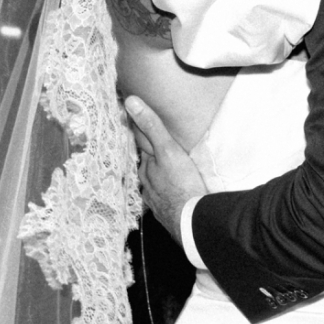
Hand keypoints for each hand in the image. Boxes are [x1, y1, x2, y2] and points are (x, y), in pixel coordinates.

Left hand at [125, 95, 206, 237]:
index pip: (143, 149)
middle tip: (161, 151)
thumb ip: (151, 126)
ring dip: (161, 180)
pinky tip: (176, 195)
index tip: (145, 130)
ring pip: (157, 186)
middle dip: (153, 161)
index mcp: (146, 169)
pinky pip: (167, 202)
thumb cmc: (181, 183)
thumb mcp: (168, 149)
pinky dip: (169, 196)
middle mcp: (147, 187)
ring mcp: (157, 203)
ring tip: (170, 173)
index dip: (144, 139)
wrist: (193, 221)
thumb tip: (130, 102)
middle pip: (149, 169)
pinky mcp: (169, 216)